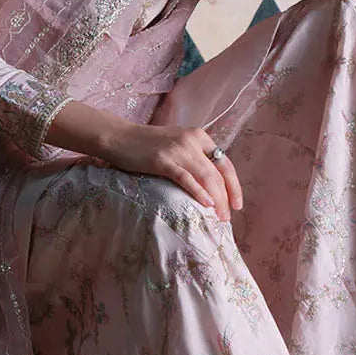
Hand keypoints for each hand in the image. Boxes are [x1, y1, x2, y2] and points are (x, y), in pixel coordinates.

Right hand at [99, 120, 242, 222]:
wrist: (119, 137)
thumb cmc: (146, 145)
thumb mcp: (176, 144)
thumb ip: (193, 157)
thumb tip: (209, 184)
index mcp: (199, 136)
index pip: (225, 163)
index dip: (234, 185)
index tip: (237, 204)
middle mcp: (192, 141)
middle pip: (217, 173)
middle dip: (226, 198)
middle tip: (226, 218)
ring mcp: (177, 150)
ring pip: (206, 177)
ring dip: (216, 199)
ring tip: (218, 217)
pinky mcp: (162, 161)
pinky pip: (186, 178)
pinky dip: (198, 192)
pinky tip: (206, 204)